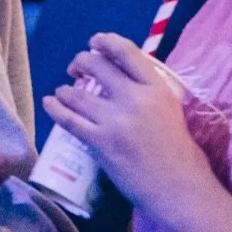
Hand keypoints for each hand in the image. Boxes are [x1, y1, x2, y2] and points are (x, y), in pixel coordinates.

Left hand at [42, 32, 213, 223]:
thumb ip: (147, 92)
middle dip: (80, 62)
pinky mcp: (100, 142)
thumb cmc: (181, 154)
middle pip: (95, 65)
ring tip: (62, 92)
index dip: (104, 41)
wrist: (181, 191)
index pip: (125, 51)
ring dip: (65, 90)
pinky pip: (68, 119)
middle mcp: (134, 98)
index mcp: (157, 89)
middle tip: (75, 69)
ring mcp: (115, 120)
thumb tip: (122, 76)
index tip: (94, 42)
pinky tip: (49, 103)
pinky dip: (54, 108)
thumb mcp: (170, 110)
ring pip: (76, 93)